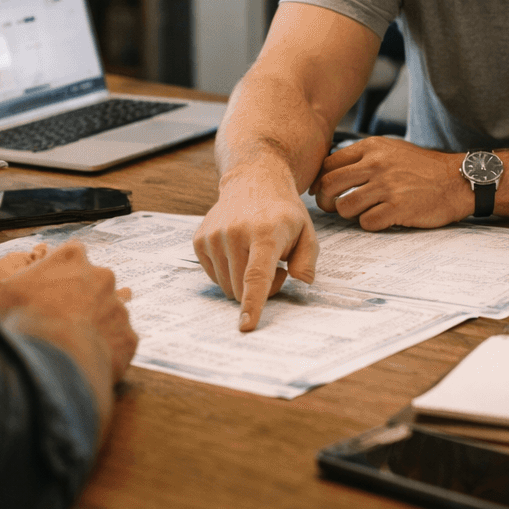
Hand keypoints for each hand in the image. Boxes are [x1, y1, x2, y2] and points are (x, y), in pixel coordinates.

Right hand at [0, 241, 138, 406]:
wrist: (47, 369)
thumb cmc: (14, 327)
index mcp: (69, 257)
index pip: (67, 256)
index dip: (52, 275)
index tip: (41, 292)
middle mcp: (101, 276)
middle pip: (90, 283)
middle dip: (74, 299)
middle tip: (51, 322)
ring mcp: (118, 307)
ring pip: (107, 312)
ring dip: (91, 325)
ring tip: (68, 344)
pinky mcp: (128, 339)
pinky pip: (117, 342)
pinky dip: (104, 352)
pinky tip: (82, 361)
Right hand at [194, 173, 318, 332]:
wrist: (253, 181)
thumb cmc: (283, 212)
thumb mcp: (307, 231)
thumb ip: (308, 259)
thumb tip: (301, 281)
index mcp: (264, 233)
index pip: (256, 276)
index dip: (252, 304)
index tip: (246, 326)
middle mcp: (234, 233)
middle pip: (240, 289)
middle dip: (261, 289)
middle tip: (276, 267)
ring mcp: (213, 236)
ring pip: (226, 286)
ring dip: (244, 281)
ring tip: (257, 255)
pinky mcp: (200, 240)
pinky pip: (214, 276)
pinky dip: (230, 272)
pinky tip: (240, 251)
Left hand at [313, 137, 471, 228]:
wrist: (456, 180)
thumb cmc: (423, 168)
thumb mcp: (392, 149)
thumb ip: (364, 157)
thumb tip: (332, 171)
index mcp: (372, 147)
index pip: (329, 164)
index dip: (320, 181)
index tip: (322, 190)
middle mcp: (376, 164)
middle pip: (329, 184)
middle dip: (325, 200)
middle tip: (331, 207)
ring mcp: (387, 186)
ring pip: (344, 206)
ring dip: (348, 214)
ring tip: (360, 212)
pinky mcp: (398, 208)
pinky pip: (366, 222)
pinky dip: (369, 224)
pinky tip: (380, 219)